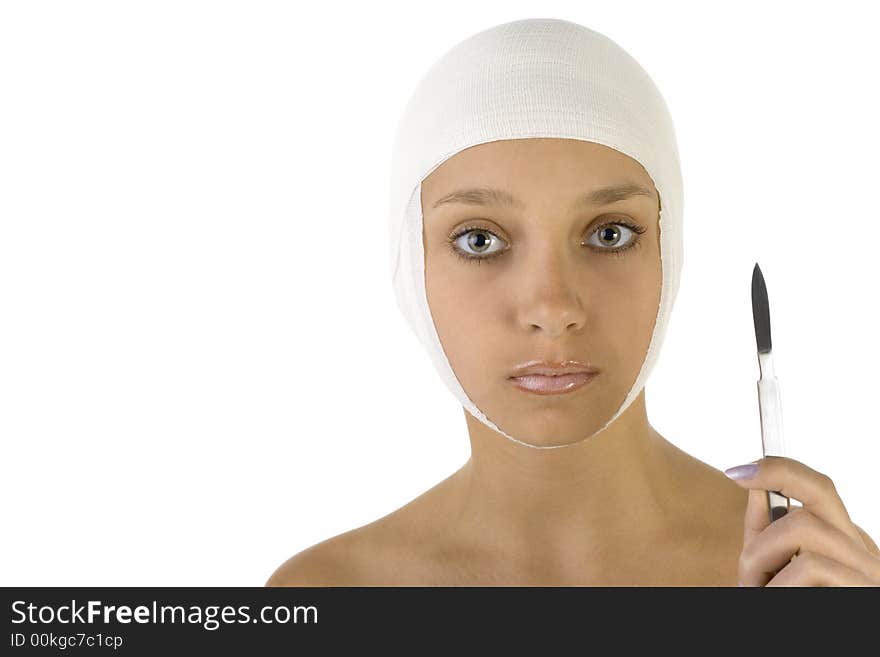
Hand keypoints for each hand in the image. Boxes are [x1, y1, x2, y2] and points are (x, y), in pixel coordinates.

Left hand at [724, 456, 879, 585]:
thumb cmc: (789, 601)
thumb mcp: (771, 569)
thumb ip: (764, 531)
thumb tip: (755, 484)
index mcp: (845, 546)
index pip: (820, 488)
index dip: (778, 470)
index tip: (737, 472)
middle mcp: (865, 557)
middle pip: (806, 509)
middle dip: (761, 540)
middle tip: (747, 577)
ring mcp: (869, 575)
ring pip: (801, 530)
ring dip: (760, 564)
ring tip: (758, 593)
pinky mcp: (863, 590)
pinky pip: (811, 566)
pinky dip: (777, 586)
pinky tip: (773, 598)